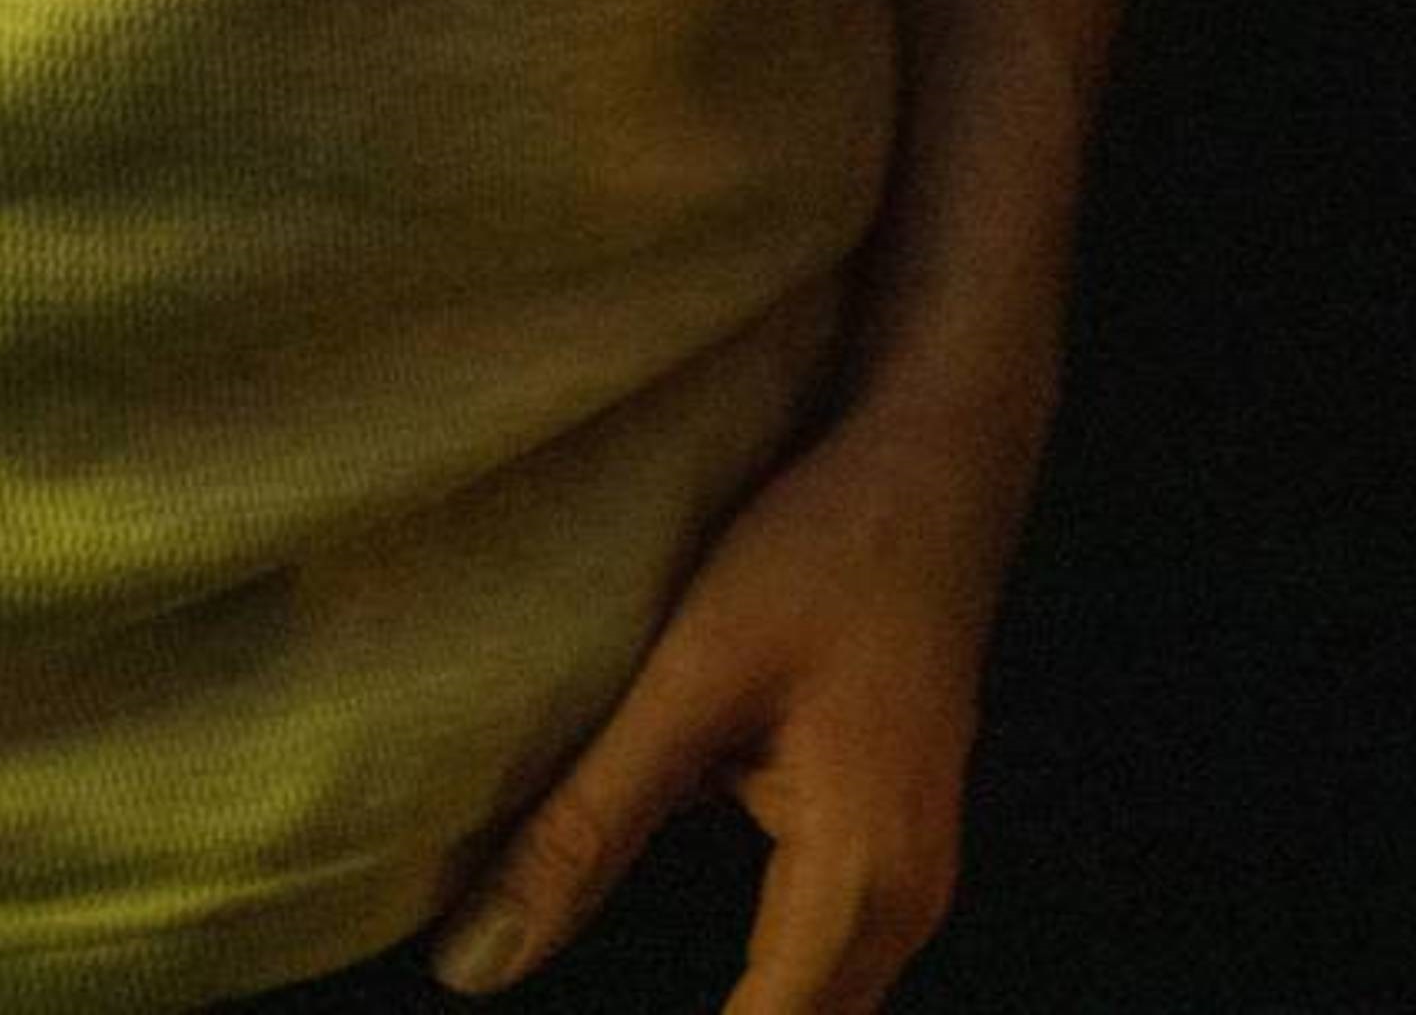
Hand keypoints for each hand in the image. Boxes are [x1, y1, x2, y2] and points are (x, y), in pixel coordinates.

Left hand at [428, 379, 1040, 1011]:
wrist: (942, 456)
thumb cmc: (827, 550)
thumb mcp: (688, 680)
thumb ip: (586, 830)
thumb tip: (473, 970)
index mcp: (860, 873)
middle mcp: (908, 901)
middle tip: (546, 989)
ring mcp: (916, 876)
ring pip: (824, 1012)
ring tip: (641, 1001)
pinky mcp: (898, 844)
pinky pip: (832, 971)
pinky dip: (767, 998)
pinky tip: (709, 988)